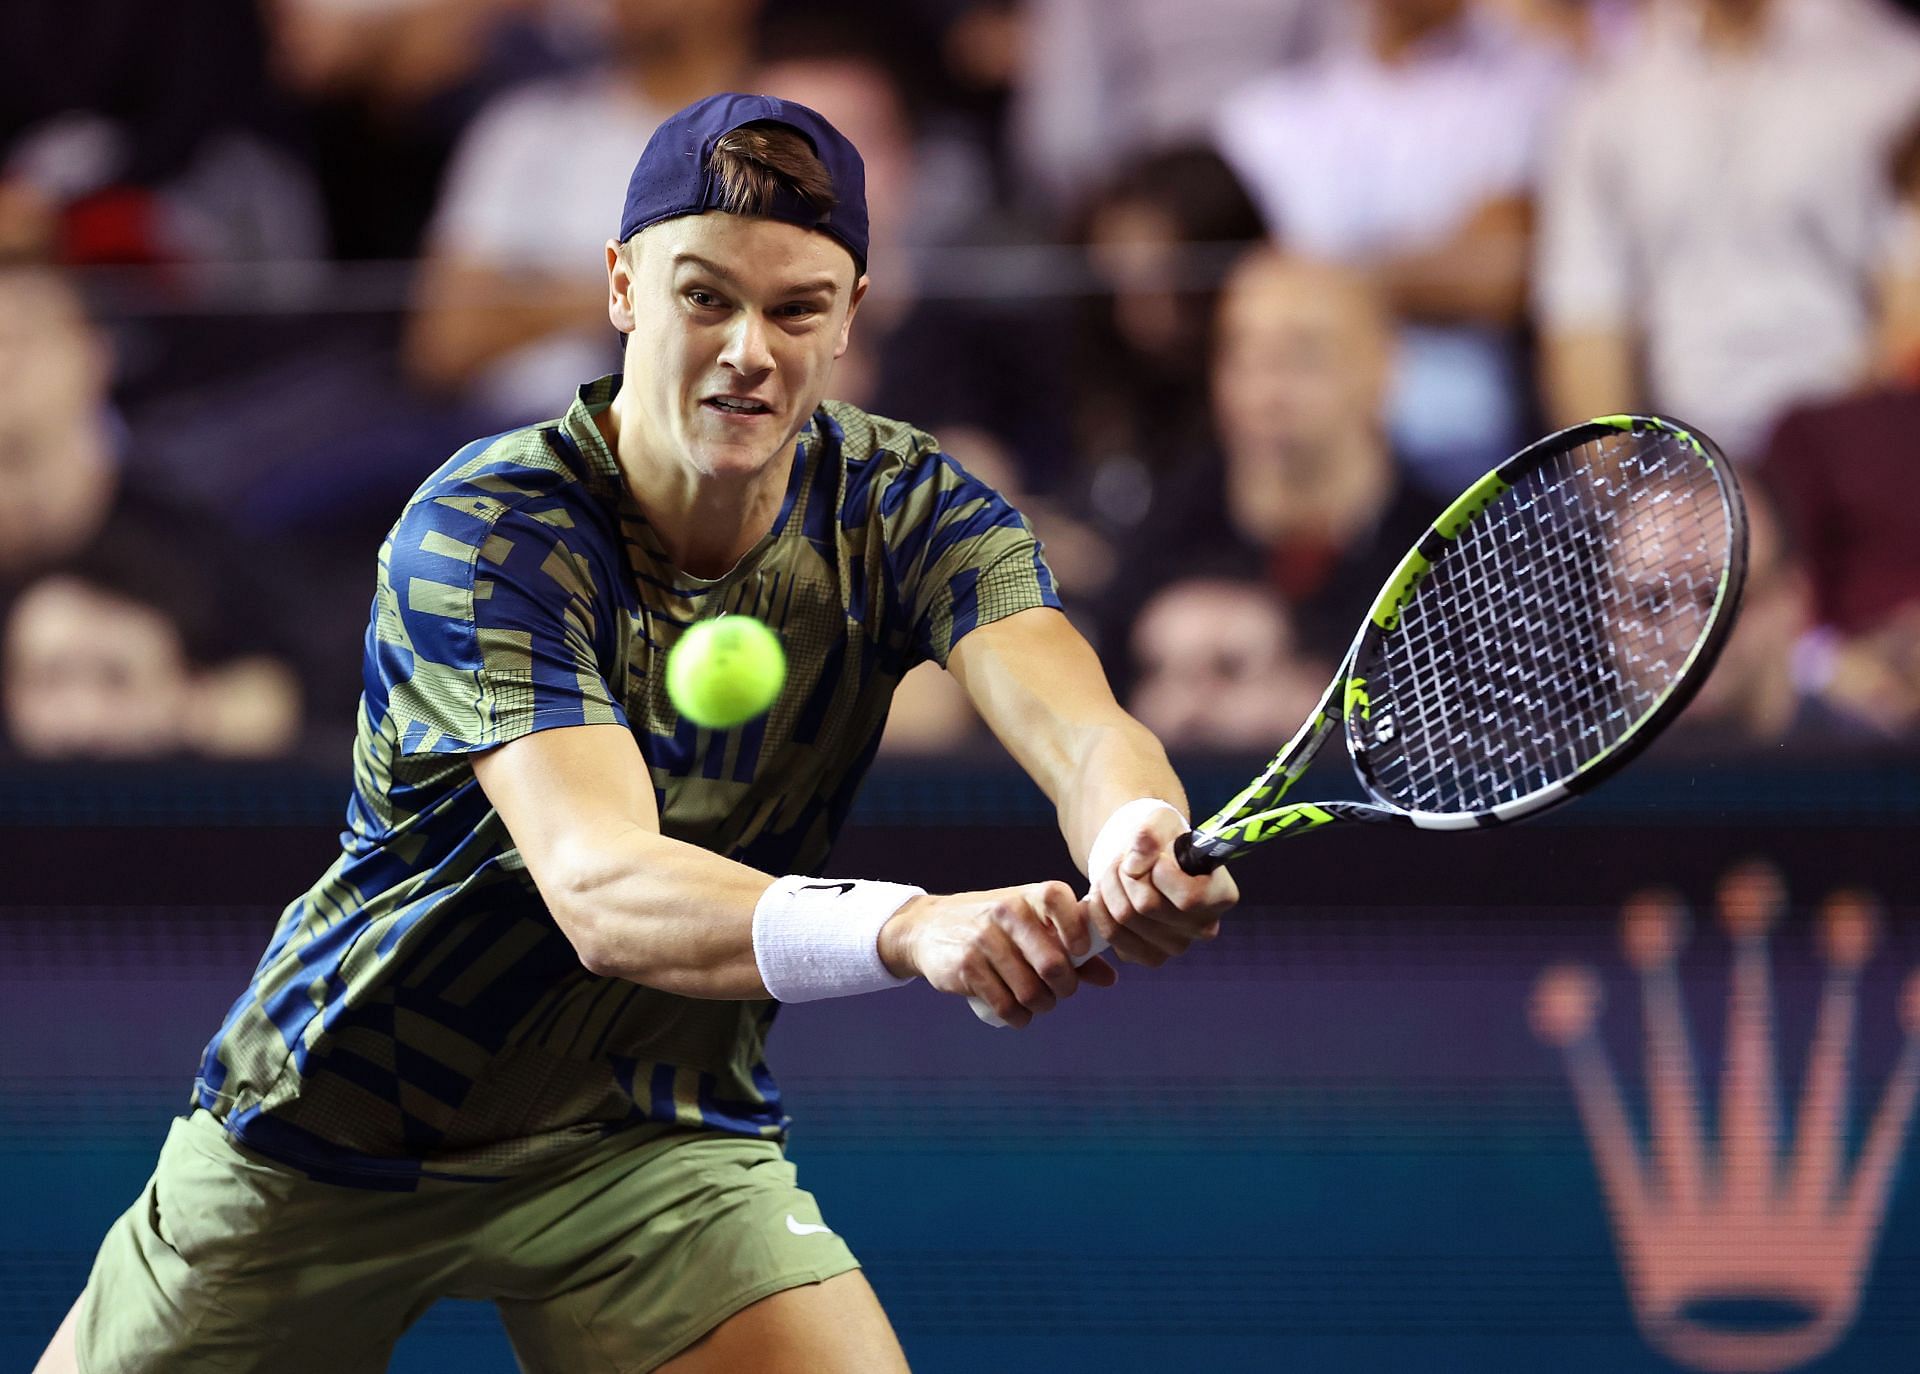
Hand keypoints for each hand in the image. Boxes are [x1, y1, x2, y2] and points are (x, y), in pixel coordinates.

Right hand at [878, 882, 1118, 1027]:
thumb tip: (1109, 978)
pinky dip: (1018, 1018)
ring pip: (1031, 992)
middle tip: (1059, 991)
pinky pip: (1006, 1006)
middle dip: (1064, 988)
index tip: (1079, 953)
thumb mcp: (1028, 925)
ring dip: (1042, 1006)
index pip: (1061, 900)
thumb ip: (1071, 949)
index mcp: (1028, 896)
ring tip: (1038, 1002)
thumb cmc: (992, 927)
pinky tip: (1017, 1013)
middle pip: (1053, 964)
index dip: (1078, 930)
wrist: (928, 928)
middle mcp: (1006, 911)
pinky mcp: (966, 967)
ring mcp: (984, 939)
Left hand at [1090, 808, 1237, 966]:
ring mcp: (1175, 947)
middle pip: (1147, 906)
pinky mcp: (1146, 956)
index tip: (1156, 857)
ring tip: (1114, 871)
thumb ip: (1150, 835)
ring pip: (1124, 918)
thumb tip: (1134, 864)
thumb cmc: (1162, 841)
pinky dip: (1099, 908)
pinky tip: (1105, 892)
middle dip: (1125, 873)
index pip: (1188, 899)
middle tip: (1124, 859)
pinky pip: (1110, 934)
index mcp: (1221, 897)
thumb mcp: (1160, 821)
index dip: (1160, 872)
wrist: (1147, 861)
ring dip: (1108, 886)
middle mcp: (1203, 928)